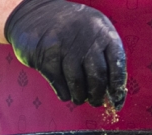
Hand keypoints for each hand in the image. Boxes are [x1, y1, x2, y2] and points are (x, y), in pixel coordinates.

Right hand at [5, 0, 127, 109]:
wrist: (34, 14)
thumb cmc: (70, 32)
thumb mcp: (92, 34)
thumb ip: (104, 58)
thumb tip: (114, 94)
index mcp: (103, 31)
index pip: (117, 62)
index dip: (117, 85)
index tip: (116, 99)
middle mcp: (86, 36)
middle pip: (98, 75)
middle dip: (97, 94)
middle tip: (95, 101)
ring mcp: (65, 45)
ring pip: (77, 82)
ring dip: (80, 96)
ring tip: (79, 98)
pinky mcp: (45, 54)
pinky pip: (59, 82)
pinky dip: (64, 93)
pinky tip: (65, 92)